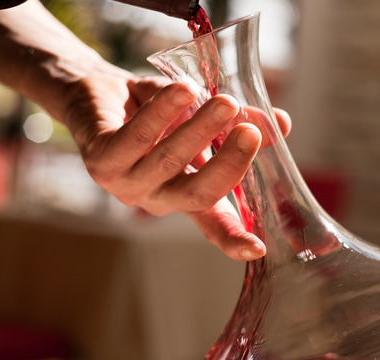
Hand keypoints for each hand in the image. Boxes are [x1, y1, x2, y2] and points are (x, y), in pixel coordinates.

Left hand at [63, 72, 290, 260]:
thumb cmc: (158, 112)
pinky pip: (136, 139)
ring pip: (168, 161)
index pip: (214, 225)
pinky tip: (183, 90)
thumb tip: (280, 124)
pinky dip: (162, 113)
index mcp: (188, 195)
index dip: (235, 240)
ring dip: (200, 130)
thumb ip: (240, 122)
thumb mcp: (205, 115)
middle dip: (228, 164)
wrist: (99, 92)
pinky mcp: (100, 161)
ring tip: (226, 102)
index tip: (257, 249)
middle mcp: (159, 197)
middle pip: (198, 194)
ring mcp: (127, 183)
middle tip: (250, 132)